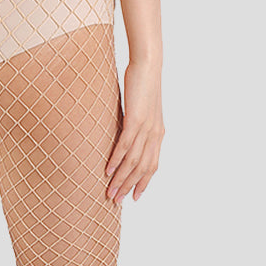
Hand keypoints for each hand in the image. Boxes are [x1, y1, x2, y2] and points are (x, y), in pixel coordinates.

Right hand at [105, 59, 164, 203]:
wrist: (148, 65)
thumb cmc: (143, 84)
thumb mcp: (142, 110)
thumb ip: (136, 126)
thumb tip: (125, 136)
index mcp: (158, 134)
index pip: (152, 165)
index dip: (144, 183)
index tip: (134, 197)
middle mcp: (155, 134)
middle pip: (142, 169)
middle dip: (129, 187)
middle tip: (117, 201)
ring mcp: (146, 128)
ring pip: (134, 161)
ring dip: (121, 179)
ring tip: (110, 191)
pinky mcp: (136, 120)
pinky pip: (125, 146)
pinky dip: (116, 160)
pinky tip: (108, 171)